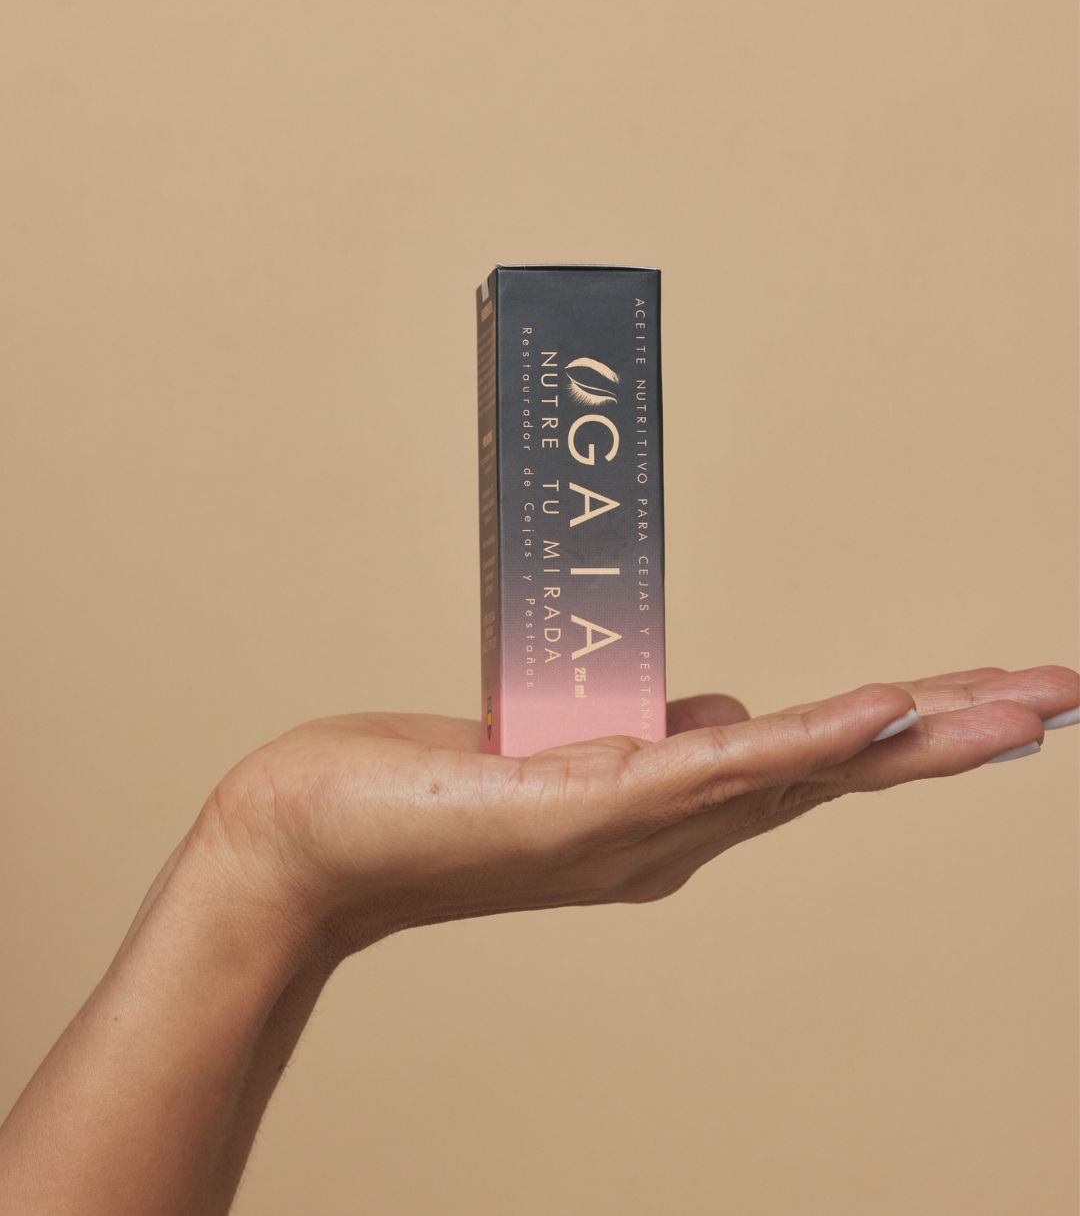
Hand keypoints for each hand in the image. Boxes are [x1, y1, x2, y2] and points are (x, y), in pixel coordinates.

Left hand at [199, 663, 1077, 959]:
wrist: (315, 839)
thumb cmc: (430, 793)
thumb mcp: (562, 752)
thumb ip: (654, 739)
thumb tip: (725, 706)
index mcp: (674, 811)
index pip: (814, 764)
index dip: (908, 735)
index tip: (993, 701)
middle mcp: (676, 830)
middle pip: (839, 772)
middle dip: (956, 736)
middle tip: (1061, 698)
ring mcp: (641, 823)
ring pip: (803, 771)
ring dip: (914, 733)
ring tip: (1018, 701)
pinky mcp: (591, 802)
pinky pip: (719, 769)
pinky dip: (807, 743)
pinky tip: (879, 716)